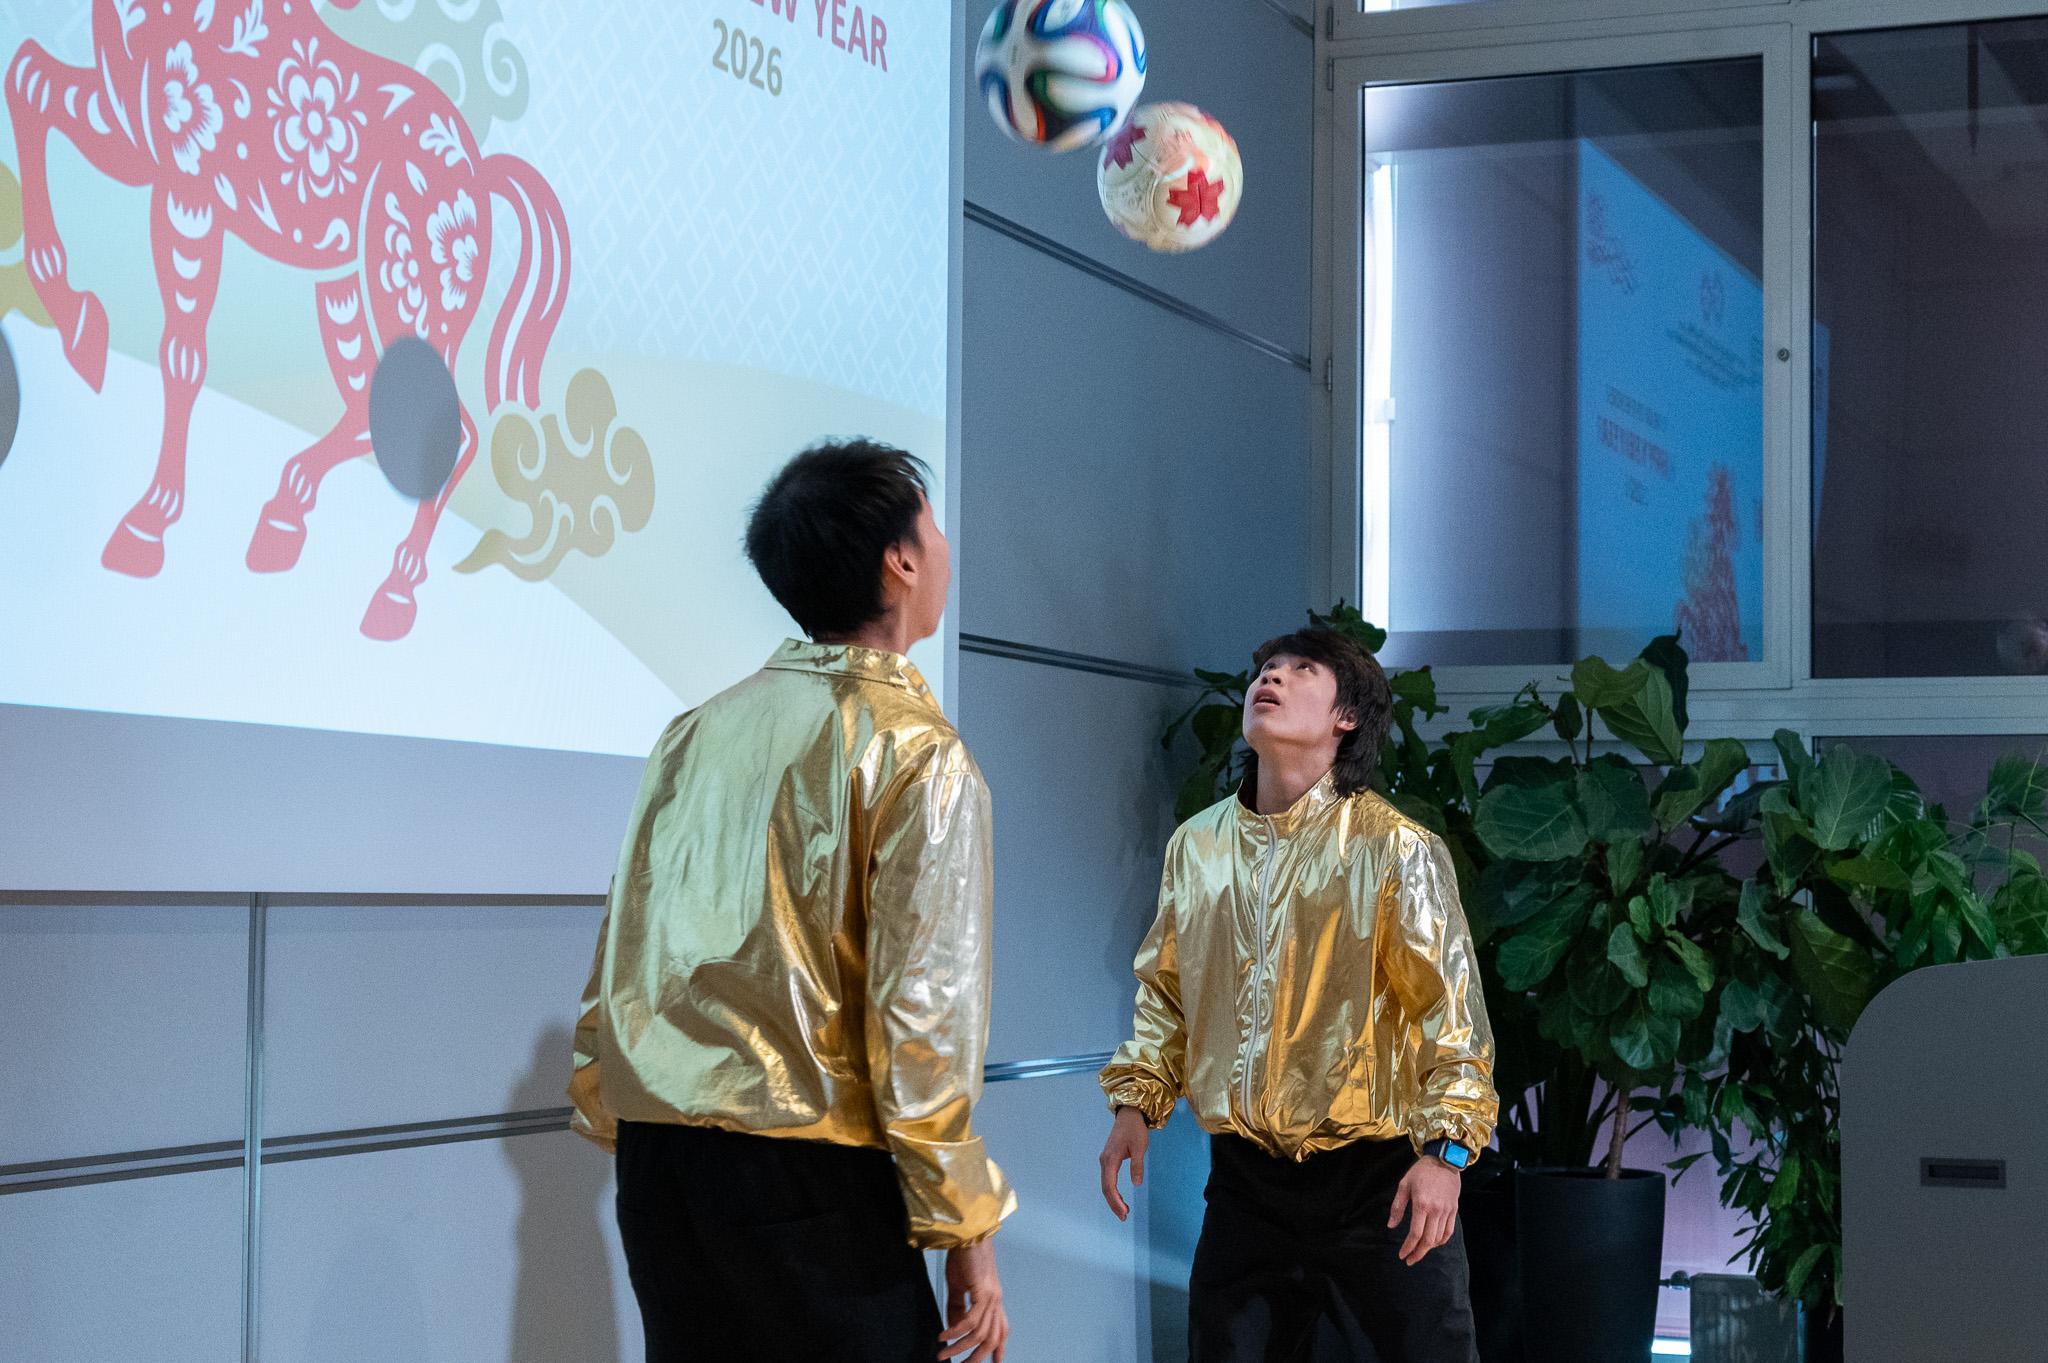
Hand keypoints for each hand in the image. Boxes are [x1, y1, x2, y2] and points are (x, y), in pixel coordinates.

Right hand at [939, 1239, 1006, 1362]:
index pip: (1001, 1329)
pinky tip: (944, 1335)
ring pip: (980, 1333)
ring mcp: (991, 1297)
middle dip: (977, 1357)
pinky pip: (970, 1320)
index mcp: (994, 1299)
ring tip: (944, 1354)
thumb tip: (955, 1328)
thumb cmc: (964, 1255)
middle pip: (992, 1338)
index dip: (999, 1349)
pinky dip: (956, 1331)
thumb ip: (958, 1307)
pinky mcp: (982, 1292)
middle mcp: (996, 1301)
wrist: (967, 1232)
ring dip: (960, 1347)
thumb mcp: (959, 1285)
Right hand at [1098, 1106, 1149, 1220]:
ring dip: (1113, 1199)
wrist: (1129, 1115)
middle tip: (1124, 1217)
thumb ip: (1137, 1165)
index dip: (1115, 1200)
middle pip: (1105, 1188)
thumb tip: (1136, 1184)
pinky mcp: (1109, 1160)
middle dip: (1114, 1204)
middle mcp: (1105, 1161)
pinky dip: (1113, 1192)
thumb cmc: (1135, 1129)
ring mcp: (1105, 1161)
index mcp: (1110, 1159)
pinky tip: (1120, 1199)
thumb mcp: (1139, 1147)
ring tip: (1124, 1212)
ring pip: (1106, 1185)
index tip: (1124, 1212)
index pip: (1110, 1185)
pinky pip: (1108, 1180)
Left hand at [1388, 1157, 1461, 1266]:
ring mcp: (1447, 1211)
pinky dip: (1441, 1241)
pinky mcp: (1454, 1210)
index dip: (1408, 1247)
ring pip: (1439, 1238)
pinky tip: (1433, 1243)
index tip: (1402, 1255)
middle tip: (1410, 1260)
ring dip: (1428, 1248)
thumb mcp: (1404, 1185)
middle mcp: (1436, 1210)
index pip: (1415, 1233)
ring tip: (1419, 1251)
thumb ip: (1397, 1207)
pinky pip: (1449, 1231)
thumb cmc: (1421, 1172)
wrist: (1444, 1160)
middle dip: (1418, 1253)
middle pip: (1428, 1240)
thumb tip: (1391, 1226)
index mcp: (1421, 1204)